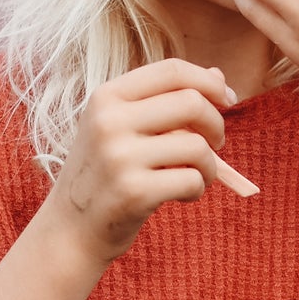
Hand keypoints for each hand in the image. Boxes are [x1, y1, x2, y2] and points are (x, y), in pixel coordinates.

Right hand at [48, 60, 236, 267]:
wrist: (71, 229)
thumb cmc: (105, 173)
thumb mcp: (120, 126)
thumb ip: (164, 99)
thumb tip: (219, 75)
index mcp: (106, 97)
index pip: (171, 70)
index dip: (209, 82)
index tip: (227, 99)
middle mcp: (109, 121)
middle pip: (192, 103)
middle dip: (216, 125)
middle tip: (215, 144)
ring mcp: (120, 157)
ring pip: (198, 146)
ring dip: (210, 166)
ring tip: (195, 176)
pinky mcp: (134, 192)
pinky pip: (193, 180)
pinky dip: (197, 189)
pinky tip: (181, 196)